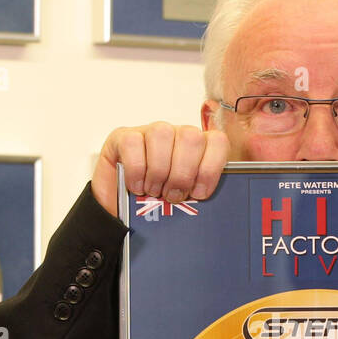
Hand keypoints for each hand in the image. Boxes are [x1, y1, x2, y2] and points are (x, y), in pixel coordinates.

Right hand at [90, 123, 229, 216]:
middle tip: (172, 197)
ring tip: (154, 192)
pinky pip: (133, 143)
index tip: (199, 194)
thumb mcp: (182, 202)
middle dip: (183, 174)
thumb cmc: (155, 203)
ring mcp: (150, 132)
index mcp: (198, 149)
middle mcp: (177, 135)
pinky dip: (136, 170)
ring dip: (159, 170)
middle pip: (191, 138)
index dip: (210, 169)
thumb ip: (196, 196)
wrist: (121, 206)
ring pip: (163, 134)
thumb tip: (205, 203)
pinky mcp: (124, 136)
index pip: (217, 142)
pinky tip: (136, 186)